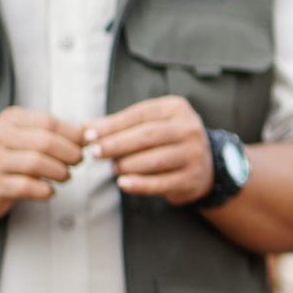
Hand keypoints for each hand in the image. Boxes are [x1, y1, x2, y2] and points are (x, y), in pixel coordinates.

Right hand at [0, 107, 83, 220]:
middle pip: (46, 142)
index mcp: (8, 120)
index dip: (73, 134)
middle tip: (78, 161)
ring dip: (60, 171)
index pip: (49, 122)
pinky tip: (50, 190)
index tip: (85, 143)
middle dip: (70, 153)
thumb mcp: (15, 133)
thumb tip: (86, 133)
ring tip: (66, 176)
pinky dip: (46, 190)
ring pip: (38, 163)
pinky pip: (28, 187)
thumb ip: (45, 132)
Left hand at [87, 96, 212, 205]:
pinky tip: (123, 184)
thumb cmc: (168, 141)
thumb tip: (86, 127)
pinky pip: (162, 182)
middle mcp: (189, 128)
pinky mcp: (193, 178)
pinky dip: (140, 184)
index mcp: (176, 108)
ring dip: (127, 164)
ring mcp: (194, 154)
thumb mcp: (150, 124)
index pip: (140, 114)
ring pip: (154, 159)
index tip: (89, 134)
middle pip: (147, 135)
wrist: (206, 165)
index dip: (112, 125)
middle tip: (95, 152)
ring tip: (112, 168)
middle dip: (117, 144)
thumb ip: (120, 124)